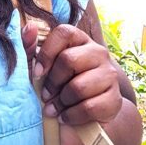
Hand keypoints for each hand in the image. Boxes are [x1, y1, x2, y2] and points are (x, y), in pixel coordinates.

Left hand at [22, 22, 121, 144]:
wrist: (87, 116)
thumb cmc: (60, 86)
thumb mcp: (43, 68)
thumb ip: (31, 48)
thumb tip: (30, 27)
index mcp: (80, 39)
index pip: (64, 33)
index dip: (46, 53)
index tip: (37, 73)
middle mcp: (98, 52)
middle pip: (69, 59)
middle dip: (52, 82)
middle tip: (46, 95)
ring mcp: (110, 75)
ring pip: (79, 87)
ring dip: (61, 102)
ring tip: (55, 108)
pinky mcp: (115, 99)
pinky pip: (89, 107)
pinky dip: (72, 116)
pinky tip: (65, 117)